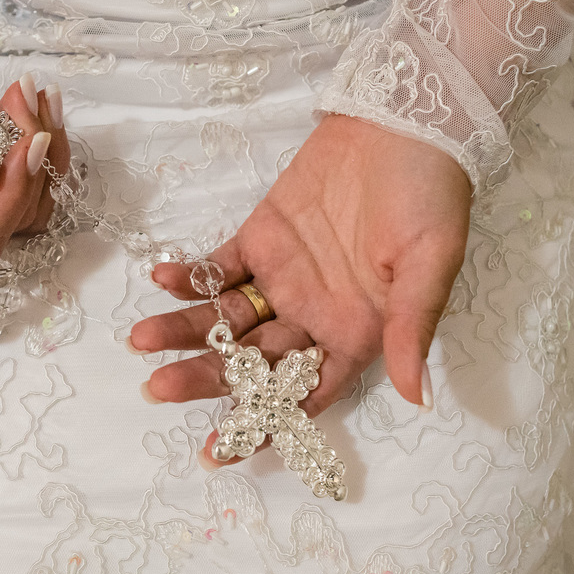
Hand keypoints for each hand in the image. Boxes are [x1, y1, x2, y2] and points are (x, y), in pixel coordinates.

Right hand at [0, 77, 69, 264]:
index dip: (9, 199)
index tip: (27, 145)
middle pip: (15, 222)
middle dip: (33, 163)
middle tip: (29, 102)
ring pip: (31, 201)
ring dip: (46, 150)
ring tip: (38, 96)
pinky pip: (23, 177)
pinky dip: (37, 142)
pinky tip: (37, 104)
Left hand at [131, 114, 471, 465]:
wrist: (404, 123)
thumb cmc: (430, 197)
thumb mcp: (432, 264)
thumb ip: (410, 328)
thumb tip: (414, 396)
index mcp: (356, 333)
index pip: (304, 394)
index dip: (264, 424)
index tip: (221, 450)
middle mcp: (313, 315)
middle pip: (252, 361)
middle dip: (207, 378)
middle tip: (159, 389)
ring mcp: (282, 276)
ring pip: (226, 318)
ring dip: (184, 329)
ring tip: (140, 339)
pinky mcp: (260, 237)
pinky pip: (219, 266)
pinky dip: (189, 275)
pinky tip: (160, 278)